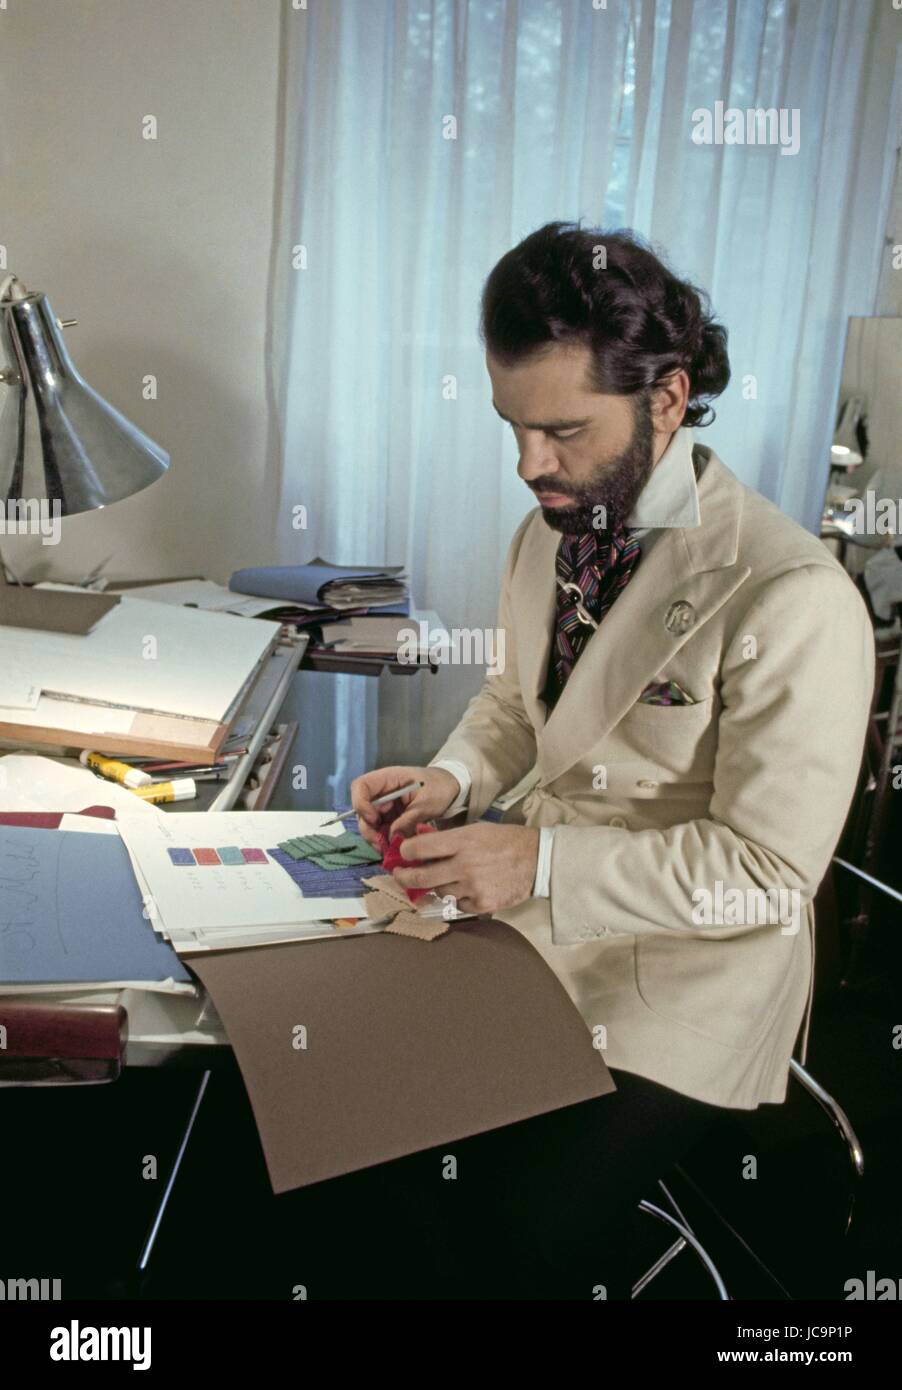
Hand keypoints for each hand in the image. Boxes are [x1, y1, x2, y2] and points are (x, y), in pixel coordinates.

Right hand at [350, 764, 460, 846]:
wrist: (450, 788)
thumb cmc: (439, 788)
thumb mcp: (427, 803)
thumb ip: (409, 819)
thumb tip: (393, 838)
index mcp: (387, 778)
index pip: (360, 786)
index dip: (360, 803)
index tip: (373, 819)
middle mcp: (381, 791)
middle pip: (362, 809)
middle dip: (368, 828)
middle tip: (381, 844)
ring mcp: (385, 805)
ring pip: (369, 823)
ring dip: (376, 837)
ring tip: (389, 849)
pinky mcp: (390, 817)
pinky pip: (381, 829)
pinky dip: (385, 840)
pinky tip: (394, 847)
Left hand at [389, 822, 539, 916]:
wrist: (538, 861)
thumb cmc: (505, 841)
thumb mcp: (476, 830)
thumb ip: (449, 839)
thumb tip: (419, 846)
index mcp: (462, 841)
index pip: (419, 848)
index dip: (405, 851)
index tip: (402, 853)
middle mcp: (464, 865)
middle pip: (421, 877)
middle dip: (403, 876)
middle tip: (399, 874)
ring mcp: (473, 888)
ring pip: (439, 892)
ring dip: (437, 886)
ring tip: (447, 877)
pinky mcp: (482, 905)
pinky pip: (457, 905)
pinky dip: (457, 898)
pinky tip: (468, 888)